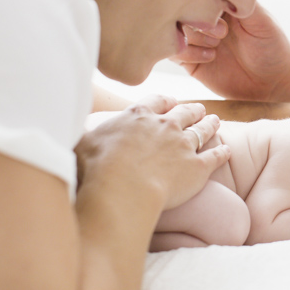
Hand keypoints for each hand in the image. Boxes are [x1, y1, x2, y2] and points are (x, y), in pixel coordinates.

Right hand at [76, 95, 230, 209]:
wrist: (122, 188)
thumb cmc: (95, 167)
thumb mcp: (79, 143)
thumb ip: (79, 134)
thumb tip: (61, 128)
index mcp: (138, 116)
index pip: (156, 101)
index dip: (165, 101)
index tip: (171, 101)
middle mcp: (165, 125)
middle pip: (184, 112)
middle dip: (193, 109)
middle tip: (199, 108)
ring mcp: (184, 145)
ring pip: (203, 130)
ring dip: (210, 124)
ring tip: (216, 121)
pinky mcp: (198, 167)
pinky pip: (215, 156)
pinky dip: (222, 152)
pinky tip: (228, 150)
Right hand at [176, 4, 289, 101]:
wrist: (273, 80)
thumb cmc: (272, 45)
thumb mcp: (261, 21)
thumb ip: (241, 2)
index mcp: (220, 4)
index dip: (204, 1)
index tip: (223, 14)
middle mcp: (205, 19)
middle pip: (180, 11)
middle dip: (197, 21)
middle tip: (222, 33)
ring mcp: (197, 39)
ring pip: (173, 31)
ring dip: (194, 37)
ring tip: (217, 45)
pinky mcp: (191, 61)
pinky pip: (173, 53)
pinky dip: (187, 53)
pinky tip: (210, 57)